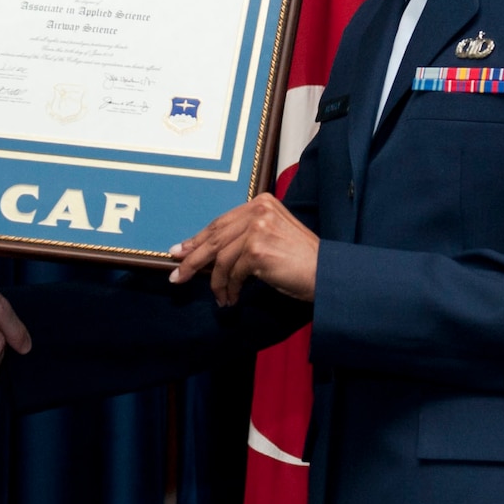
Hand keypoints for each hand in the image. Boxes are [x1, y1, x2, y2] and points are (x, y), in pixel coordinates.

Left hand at [167, 193, 318, 306]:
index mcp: (261, 203)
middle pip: (215, 237)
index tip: (181, 251)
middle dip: (193, 259)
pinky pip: (231, 274)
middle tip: (177, 275)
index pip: (221, 222)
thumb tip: (207, 253)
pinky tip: (231, 299)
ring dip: (216, 283)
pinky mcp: (257, 250)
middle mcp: (258, 211)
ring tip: (219, 298)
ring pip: (220, 259)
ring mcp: (257, 229)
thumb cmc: (302, 261)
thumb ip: (245, 237)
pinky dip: (229, 289)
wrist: (326, 274)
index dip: (199, 239)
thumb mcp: (272, 237)